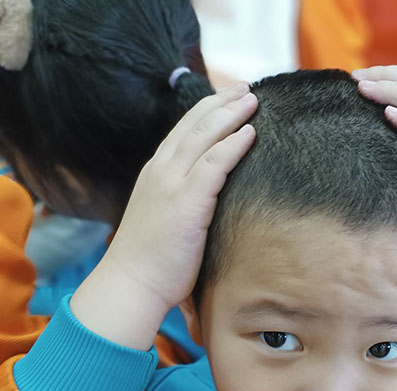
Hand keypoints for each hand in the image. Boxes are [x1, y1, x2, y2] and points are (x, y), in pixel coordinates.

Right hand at [71, 84, 256, 349]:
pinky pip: (215, 164)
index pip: (183, 132)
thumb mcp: (164, 223)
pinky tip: (250, 133)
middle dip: (221, 103)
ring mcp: (172, 184)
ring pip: (205, 136)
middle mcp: (162, 171)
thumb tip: (203, 210)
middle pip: (194, 124)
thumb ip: (181, 206)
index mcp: (156, 175)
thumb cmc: (151, 265)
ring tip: (253, 100)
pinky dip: (233, 145)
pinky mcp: (187, 202)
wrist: (133, 284)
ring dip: (231, 115)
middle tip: (246, 89)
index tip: (228, 100)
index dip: (206, 112)